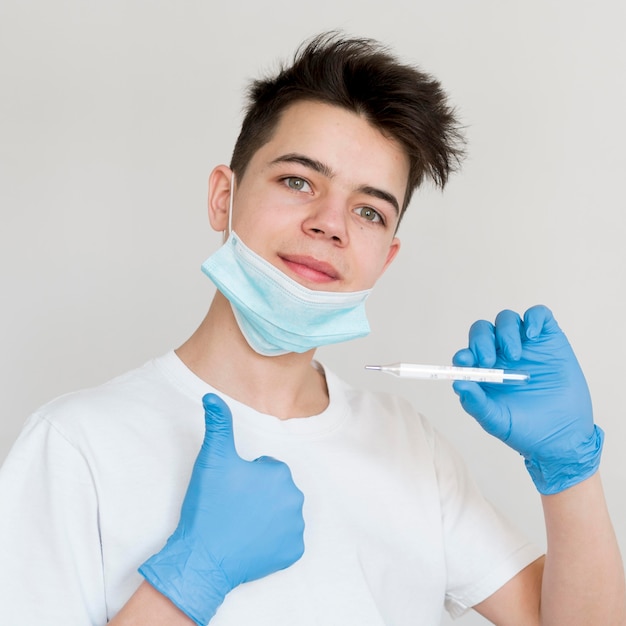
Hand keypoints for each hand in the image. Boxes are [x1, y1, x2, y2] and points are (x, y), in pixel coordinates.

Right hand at [139, 393, 304, 624]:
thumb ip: (218, 424)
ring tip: (239, 524)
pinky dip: (271, 541)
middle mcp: (295, 499)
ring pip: (281, 513)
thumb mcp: (213, 459)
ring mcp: (296, 528)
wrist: (203, 557)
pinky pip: (285, 540)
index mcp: (280, 474)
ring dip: (265, 516)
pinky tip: (250, 541)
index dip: (244, 477)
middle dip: (258, 495)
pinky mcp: (293, 552)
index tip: (230, 489)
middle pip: (275, 490)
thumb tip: (212, 397)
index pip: (265, 468)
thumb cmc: (209, 506)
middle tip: (233, 507)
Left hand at [452, 305, 602, 494]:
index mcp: (484, 371)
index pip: (467, 352)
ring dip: (505, 332)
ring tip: (515, 356)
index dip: (463, 354)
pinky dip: (534, 318)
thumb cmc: (526, 429)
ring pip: (507, 319)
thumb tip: (457, 384)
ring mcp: (525, 345)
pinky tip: (532, 335)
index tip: (465, 362)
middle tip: (489, 361)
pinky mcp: (549, 339)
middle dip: (481, 340)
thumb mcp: (496, 420)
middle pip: (483, 331)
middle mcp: (501, 354)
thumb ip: (476, 403)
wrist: (564, 437)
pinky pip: (539, 315)